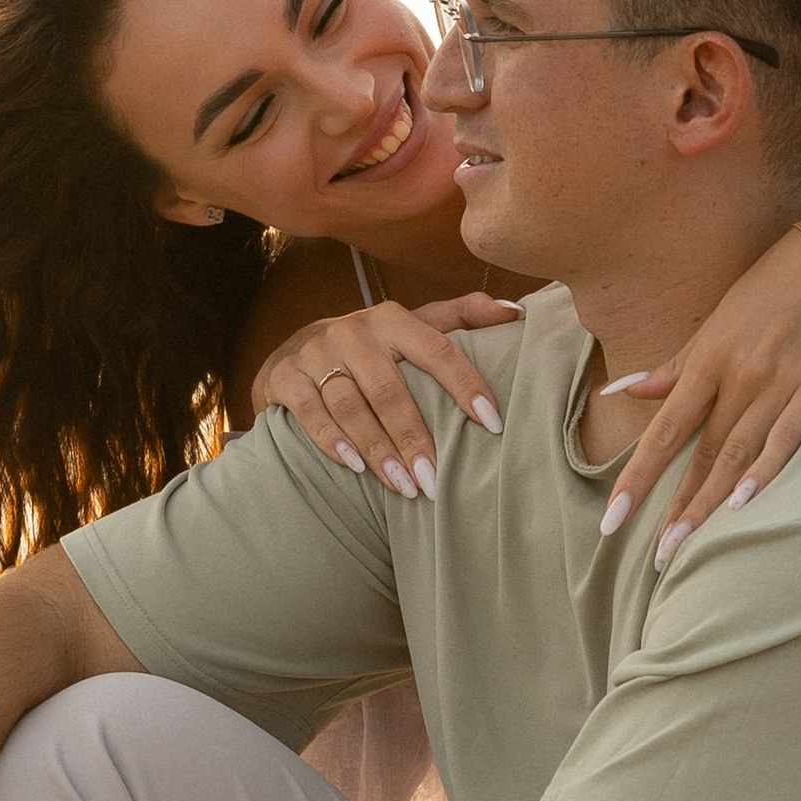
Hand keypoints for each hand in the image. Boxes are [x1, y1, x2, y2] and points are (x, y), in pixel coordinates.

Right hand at [251, 295, 521, 492]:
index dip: (466, 385)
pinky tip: (355, 468)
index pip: (437, 349)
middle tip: (434, 479)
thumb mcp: (411, 327)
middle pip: (389, 388)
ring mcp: (315, 352)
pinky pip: (310, 411)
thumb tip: (515, 313)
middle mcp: (353, 331)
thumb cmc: (370, 349)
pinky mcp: (285, 375)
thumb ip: (461, 317)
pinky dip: (332, 440)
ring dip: (378, 449)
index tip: (492, 424)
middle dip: (414, 436)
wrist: (293, 352)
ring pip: (351, 404)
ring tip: (404, 487)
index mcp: (392, 319)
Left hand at [600, 194, 800, 558]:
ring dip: (709, 504)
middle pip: (698, 453)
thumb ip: (673, 365)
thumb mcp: (718, 319)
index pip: (662, 430)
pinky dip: (765, 470)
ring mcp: (778, 382)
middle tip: (654, 558)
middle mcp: (736, 375)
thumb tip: (620, 389)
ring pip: (736, 454)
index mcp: (707, 359)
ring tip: (685, 546)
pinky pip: (788, 437)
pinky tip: (745, 503)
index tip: (612, 518)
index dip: (636, 477)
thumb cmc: (775, 286)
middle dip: (673, 508)